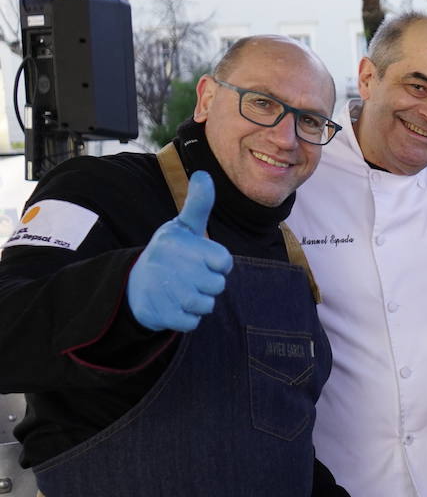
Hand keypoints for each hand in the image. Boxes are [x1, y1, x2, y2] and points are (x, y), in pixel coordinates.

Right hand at [126, 171, 232, 331]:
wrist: (133, 284)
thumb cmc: (169, 254)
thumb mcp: (182, 227)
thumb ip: (198, 204)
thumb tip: (204, 174)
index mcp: (180, 243)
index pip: (224, 261)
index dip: (217, 263)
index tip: (202, 259)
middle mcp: (171, 265)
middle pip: (218, 285)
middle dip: (208, 284)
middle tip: (189, 276)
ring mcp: (164, 290)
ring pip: (207, 304)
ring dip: (199, 301)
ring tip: (182, 289)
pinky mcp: (161, 314)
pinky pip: (193, 322)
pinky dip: (188, 317)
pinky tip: (174, 304)